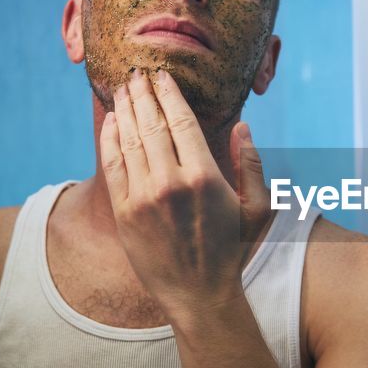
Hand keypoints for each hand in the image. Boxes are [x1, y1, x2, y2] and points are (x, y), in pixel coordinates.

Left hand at [99, 67, 271, 318]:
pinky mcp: (125, 212)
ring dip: (125, 110)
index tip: (161, 75)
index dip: (169, 93)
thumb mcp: (257, 208)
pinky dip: (111, 138)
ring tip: (123, 89)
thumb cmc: (232, 250)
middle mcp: (171, 182)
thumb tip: (243, 127)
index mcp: (205, 176)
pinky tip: (112, 121)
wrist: (198, 294)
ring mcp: (144, 197)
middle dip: (143, 94)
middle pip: (152, 124)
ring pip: (130, 140)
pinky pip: (113, 165)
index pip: (181, 121)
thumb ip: (252, 164)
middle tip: (137, 73)